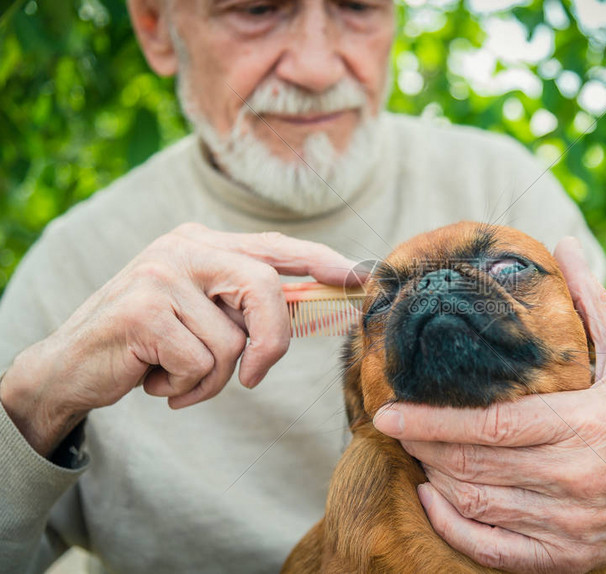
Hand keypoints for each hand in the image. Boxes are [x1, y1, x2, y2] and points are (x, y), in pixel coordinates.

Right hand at [0, 223, 358, 456]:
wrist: (68, 368)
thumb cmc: (146, 346)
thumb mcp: (198, 315)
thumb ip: (242, 306)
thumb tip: (308, 308)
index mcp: (201, 242)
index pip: (273, 246)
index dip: (320, 260)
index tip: (358, 276)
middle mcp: (183, 248)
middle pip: (264, 289)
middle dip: (270, 343)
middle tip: (253, 377)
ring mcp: (161, 274)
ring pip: (232, 341)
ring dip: (210, 379)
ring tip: (175, 375)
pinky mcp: (144, 310)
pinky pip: (201, 363)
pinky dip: (186, 388)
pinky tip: (154, 380)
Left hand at [372, 236, 605, 572]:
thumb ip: (592, 301)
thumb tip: (568, 245)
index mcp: (584, 423)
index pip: (492, 426)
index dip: (434, 422)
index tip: (389, 413)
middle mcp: (573, 477)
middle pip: (475, 466)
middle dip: (424, 447)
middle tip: (396, 428)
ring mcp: (569, 522)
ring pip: (478, 505)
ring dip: (435, 479)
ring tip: (416, 454)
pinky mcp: (567, 555)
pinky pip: (495, 550)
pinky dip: (454, 528)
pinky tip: (433, 499)